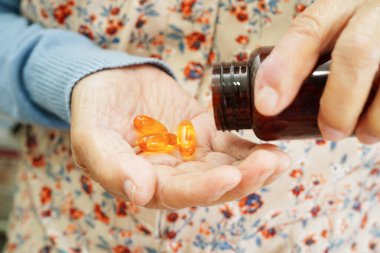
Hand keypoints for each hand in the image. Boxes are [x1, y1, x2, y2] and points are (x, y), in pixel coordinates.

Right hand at [70, 65, 290, 208]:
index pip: (177, 194)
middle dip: (242, 179)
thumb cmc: (95, 108)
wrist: (110, 78)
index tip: (228, 177)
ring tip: (277, 159)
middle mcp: (173, 173)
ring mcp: (191, 152)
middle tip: (267, 165)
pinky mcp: (204, 130)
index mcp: (145, 182)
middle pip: (211, 185)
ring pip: (226, 166)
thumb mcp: (91, 137)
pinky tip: (269, 145)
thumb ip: (111, 166)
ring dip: (253, 166)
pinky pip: (230, 141)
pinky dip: (250, 146)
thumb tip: (139, 194)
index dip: (203, 189)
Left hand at [254, 0, 379, 143]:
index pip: (306, 33)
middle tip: (331, 133)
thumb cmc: (361, 30)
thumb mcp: (334, 29)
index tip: (266, 105)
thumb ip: (305, 55)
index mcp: (339, 7)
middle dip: (339, 104)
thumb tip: (268, 100)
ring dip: (376, 118)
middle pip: (355, 54)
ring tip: (365, 135)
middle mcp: (373, 13)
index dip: (283, 70)